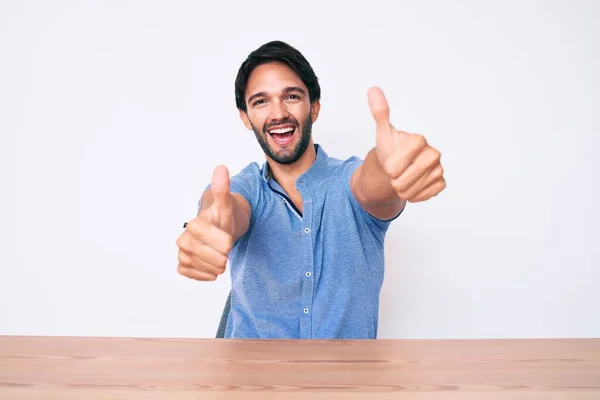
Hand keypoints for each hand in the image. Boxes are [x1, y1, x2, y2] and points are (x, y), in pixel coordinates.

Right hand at [176, 166, 234, 280]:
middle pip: (195, 252)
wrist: (224, 228)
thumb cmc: (226, 217)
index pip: (200, 233)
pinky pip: (189, 273)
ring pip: (192, 264)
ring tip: (222, 261)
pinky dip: (203, 274)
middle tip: (227, 254)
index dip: (217, 240)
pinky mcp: (183, 264)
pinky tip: (213, 270)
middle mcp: (184, 237)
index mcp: (195, 222)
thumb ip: (223, 189)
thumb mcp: (228, 205)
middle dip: (216, 256)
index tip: (230, 243)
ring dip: (211, 267)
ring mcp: (182, 251)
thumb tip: (221, 168)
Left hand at [368, 86, 445, 201]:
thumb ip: (380, 114)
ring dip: (404, 190)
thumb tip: (373, 89)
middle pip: (413, 174)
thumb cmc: (390, 151)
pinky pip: (428, 193)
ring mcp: (438, 168)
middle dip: (398, 180)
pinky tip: (410, 188)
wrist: (395, 169)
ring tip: (399, 182)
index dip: (396, 163)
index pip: (407, 154)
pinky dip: (415, 195)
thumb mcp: (382, 134)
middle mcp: (433, 153)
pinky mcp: (440, 182)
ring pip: (418, 186)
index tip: (388, 167)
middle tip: (392, 177)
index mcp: (419, 140)